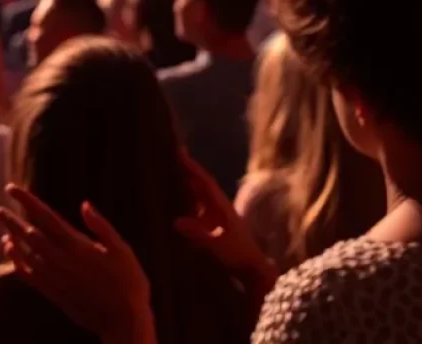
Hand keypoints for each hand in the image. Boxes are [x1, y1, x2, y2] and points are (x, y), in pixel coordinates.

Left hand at [0, 184, 156, 343]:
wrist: (125, 323)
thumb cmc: (129, 284)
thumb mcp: (123, 250)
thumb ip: (102, 226)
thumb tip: (84, 204)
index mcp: (77, 246)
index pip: (45, 217)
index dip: (27, 201)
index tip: (11, 189)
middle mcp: (62, 260)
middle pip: (30, 234)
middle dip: (12, 220)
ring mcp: (56, 279)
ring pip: (26, 253)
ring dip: (12, 237)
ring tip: (2, 225)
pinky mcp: (54, 294)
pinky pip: (29, 276)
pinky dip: (16, 261)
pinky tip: (10, 251)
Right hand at [174, 152, 276, 290]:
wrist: (252, 269)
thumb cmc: (238, 255)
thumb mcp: (218, 245)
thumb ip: (198, 233)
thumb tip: (175, 221)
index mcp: (222, 206)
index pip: (206, 181)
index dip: (193, 167)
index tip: (180, 152)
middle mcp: (218, 206)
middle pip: (201, 183)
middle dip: (188, 169)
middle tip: (171, 154)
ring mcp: (215, 215)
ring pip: (199, 194)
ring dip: (186, 182)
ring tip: (170, 170)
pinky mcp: (212, 225)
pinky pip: (196, 206)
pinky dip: (187, 198)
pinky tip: (176, 198)